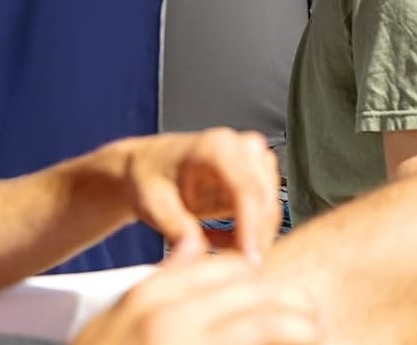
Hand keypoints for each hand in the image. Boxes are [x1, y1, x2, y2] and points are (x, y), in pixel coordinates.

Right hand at [72, 252, 319, 344]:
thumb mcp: (112, 321)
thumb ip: (158, 285)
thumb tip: (193, 248)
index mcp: (148, 297)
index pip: (224, 268)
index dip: (259, 280)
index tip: (279, 292)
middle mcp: (167, 319)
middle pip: (252, 293)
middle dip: (290, 304)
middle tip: (313, 316)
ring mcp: (181, 344)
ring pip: (263, 325)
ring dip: (297, 329)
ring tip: (317, 333)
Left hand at [116, 129, 281, 262]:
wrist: (147, 168)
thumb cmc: (149, 177)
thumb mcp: (152, 204)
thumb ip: (177, 228)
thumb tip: (197, 254)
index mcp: (217, 147)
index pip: (246, 190)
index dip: (251, 227)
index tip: (249, 258)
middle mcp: (242, 148)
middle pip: (264, 200)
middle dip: (252, 238)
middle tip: (227, 269)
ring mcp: (255, 160)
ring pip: (269, 208)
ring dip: (248, 236)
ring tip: (209, 243)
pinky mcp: (260, 175)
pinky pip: (265, 213)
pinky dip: (246, 233)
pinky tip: (218, 237)